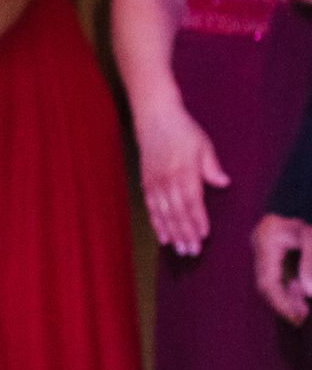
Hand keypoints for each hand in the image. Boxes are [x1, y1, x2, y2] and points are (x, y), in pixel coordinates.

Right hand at [135, 105, 229, 256]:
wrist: (154, 118)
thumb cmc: (183, 130)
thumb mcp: (204, 145)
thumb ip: (211, 167)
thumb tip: (223, 182)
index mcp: (183, 171)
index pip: (192, 201)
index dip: (197, 220)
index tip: (203, 236)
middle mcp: (167, 180)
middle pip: (176, 212)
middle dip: (184, 233)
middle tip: (191, 252)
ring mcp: (154, 182)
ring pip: (163, 214)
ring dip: (171, 233)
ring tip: (178, 250)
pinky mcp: (146, 183)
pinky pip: (152, 208)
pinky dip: (156, 224)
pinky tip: (161, 237)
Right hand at [253, 214, 310, 324]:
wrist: (305, 193)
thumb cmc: (308, 211)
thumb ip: (310, 264)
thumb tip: (309, 293)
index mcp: (266, 242)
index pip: (267, 281)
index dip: (281, 303)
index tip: (297, 318)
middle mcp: (261, 243)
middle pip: (267, 282)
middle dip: (284, 301)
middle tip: (302, 317)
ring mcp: (266, 244)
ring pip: (272, 278)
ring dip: (288, 295)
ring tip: (304, 309)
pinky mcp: (274, 245)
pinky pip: (278, 270)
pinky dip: (290, 284)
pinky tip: (302, 292)